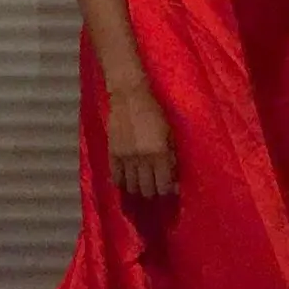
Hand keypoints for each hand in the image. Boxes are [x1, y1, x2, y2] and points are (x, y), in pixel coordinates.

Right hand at [108, 80, 177, 198]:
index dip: (168, 190)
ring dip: (138, 189)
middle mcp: (142, 159)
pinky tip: (127, 182)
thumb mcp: (171, 133)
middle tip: (156, 187)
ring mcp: (125, 158)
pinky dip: (122, 183)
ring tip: (142, 185)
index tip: (170, 188)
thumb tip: (175, 179)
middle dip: (153, 192)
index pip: (163, 186)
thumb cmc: (156, 111)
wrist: (130, 96)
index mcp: (159, 153)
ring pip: (131, 187)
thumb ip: (173, 156)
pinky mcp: (112, 154)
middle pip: (147, 190)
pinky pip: (116, 178)